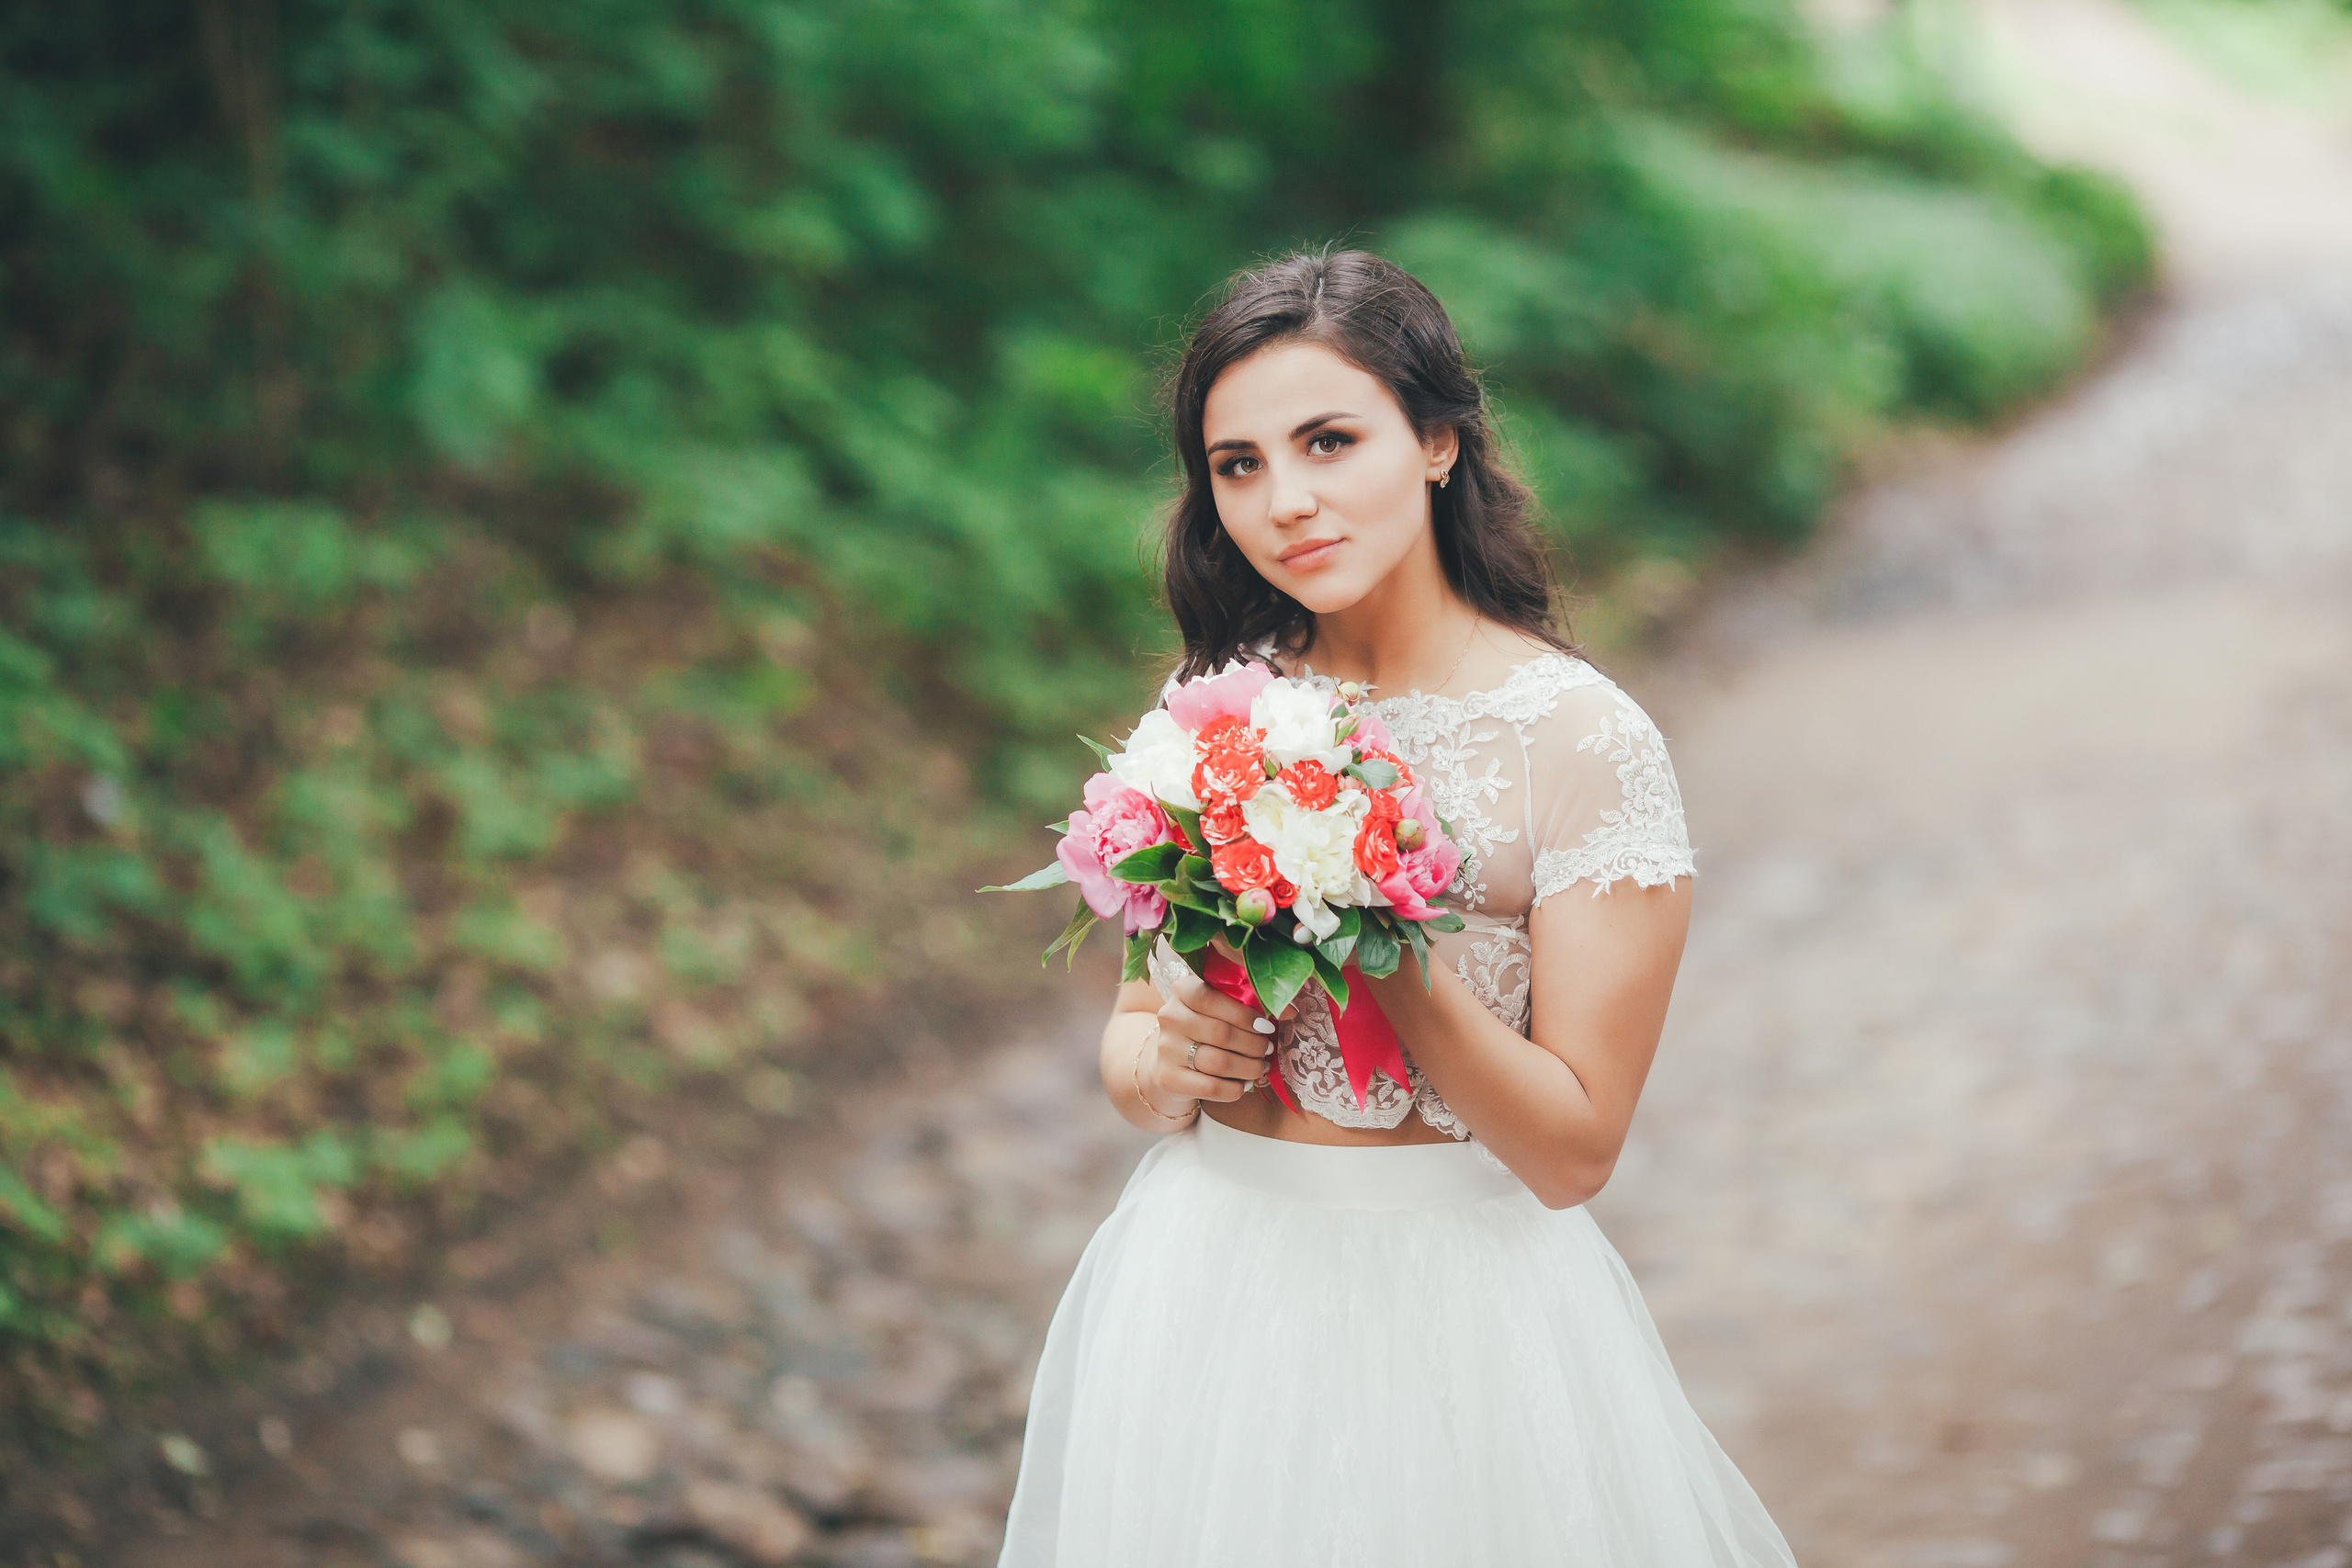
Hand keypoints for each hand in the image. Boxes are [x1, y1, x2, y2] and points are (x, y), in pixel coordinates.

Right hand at [1146, 964, 1279, 1106]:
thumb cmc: (1207, 1024)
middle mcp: (1169, 1016)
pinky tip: (1244, 1084)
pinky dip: (1235, 1088)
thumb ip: (1253, 1000)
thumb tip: (1290, 1009)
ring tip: (1261, 1067)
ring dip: (1249, 1067)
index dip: (1245, 1015)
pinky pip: (1210, 1087)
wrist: (1171, 1056)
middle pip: (1221, 1033)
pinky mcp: (1167, 1077)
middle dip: (1254, 1045)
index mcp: (1183, 990)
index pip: (1213, 998)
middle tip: (1268, 1049)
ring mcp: (1166, 1048)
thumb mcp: (1224, 1005)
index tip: (1268, 1026)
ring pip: (1218, 1062)